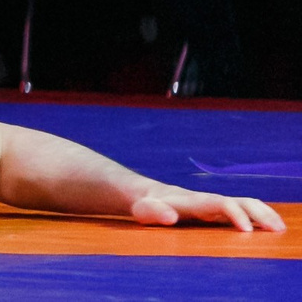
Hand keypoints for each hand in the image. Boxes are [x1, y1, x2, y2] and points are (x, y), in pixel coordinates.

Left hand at [128, 186, 284, 232]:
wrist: (148, 195)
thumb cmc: (147, 206)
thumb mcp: (145, 210)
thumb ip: (155, 212)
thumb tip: (170, 217)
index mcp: (194, 201)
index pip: (220, 203)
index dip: (235, 214)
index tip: (247, 231)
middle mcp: (208, 200)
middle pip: (238, 201)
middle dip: (258, 214)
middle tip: (277, 229)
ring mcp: (215, 204)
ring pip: (244, 204)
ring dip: (263, 214)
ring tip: (280, 228)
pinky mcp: (218, 211)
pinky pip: (243, 210)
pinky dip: (259, 215)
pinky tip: (269, 226)